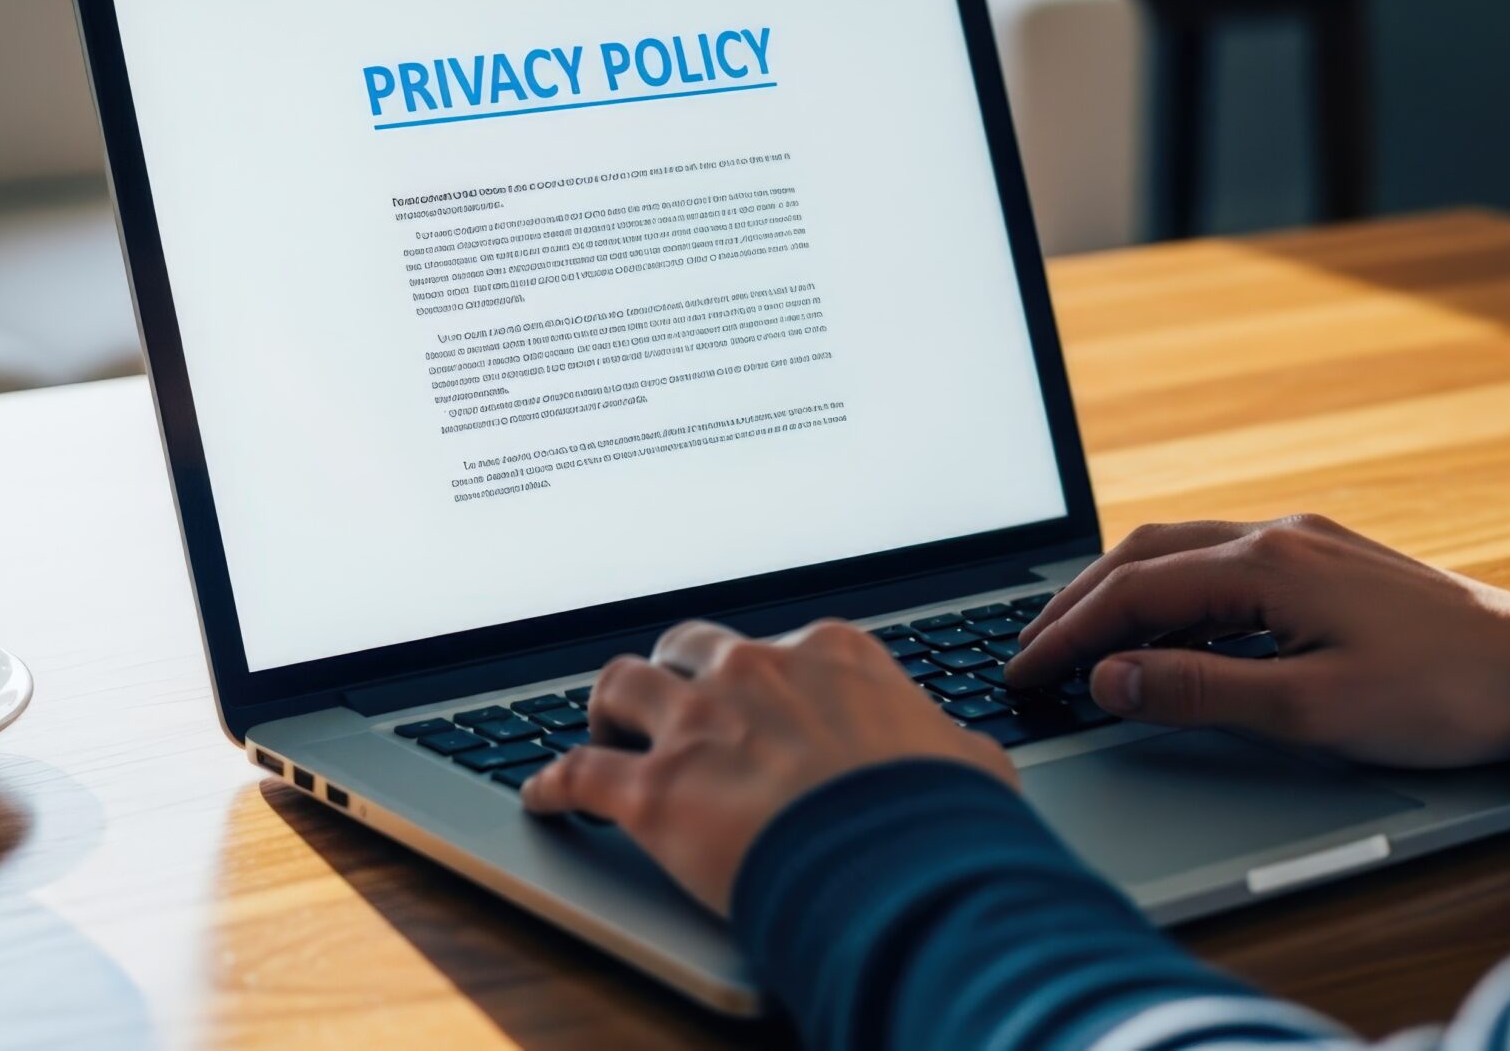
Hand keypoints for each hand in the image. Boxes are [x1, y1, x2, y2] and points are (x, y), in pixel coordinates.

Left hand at [521, 618, 1014, 912]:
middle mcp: (754, 672)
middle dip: (674, 673)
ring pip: (620, 685)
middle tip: (670, 706)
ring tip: (602, 733)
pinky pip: (578, 774)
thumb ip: (946, 747)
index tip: (750, 693)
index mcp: (829, 655)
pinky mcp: (654, 790)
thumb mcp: (967, 762)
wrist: (900, 864)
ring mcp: (698, 725)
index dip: (757, 674)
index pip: (776, 646)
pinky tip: (542, 797)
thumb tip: (963, 760)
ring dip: (607, 709)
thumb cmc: (940, 816)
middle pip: (687, 646)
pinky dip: (553, 784)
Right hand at [1005, 514, 1509, 767]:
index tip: (1023, 674)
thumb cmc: (1443, 698)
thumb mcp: (1312, 710)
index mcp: (1267, 564)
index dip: (1068, 636)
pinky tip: (1165, 631)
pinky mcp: (1328, 562)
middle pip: (1143, 555)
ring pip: (1180, 551)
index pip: (1133, 593)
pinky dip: (1170, 593)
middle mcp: (1278, 535)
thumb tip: (1108, 680)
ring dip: (1120, 593)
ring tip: (1079, 643)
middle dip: (1077, 603)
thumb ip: (1200, 691)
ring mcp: (1306, 542)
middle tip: (1030, 653)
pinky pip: (1220, 563)